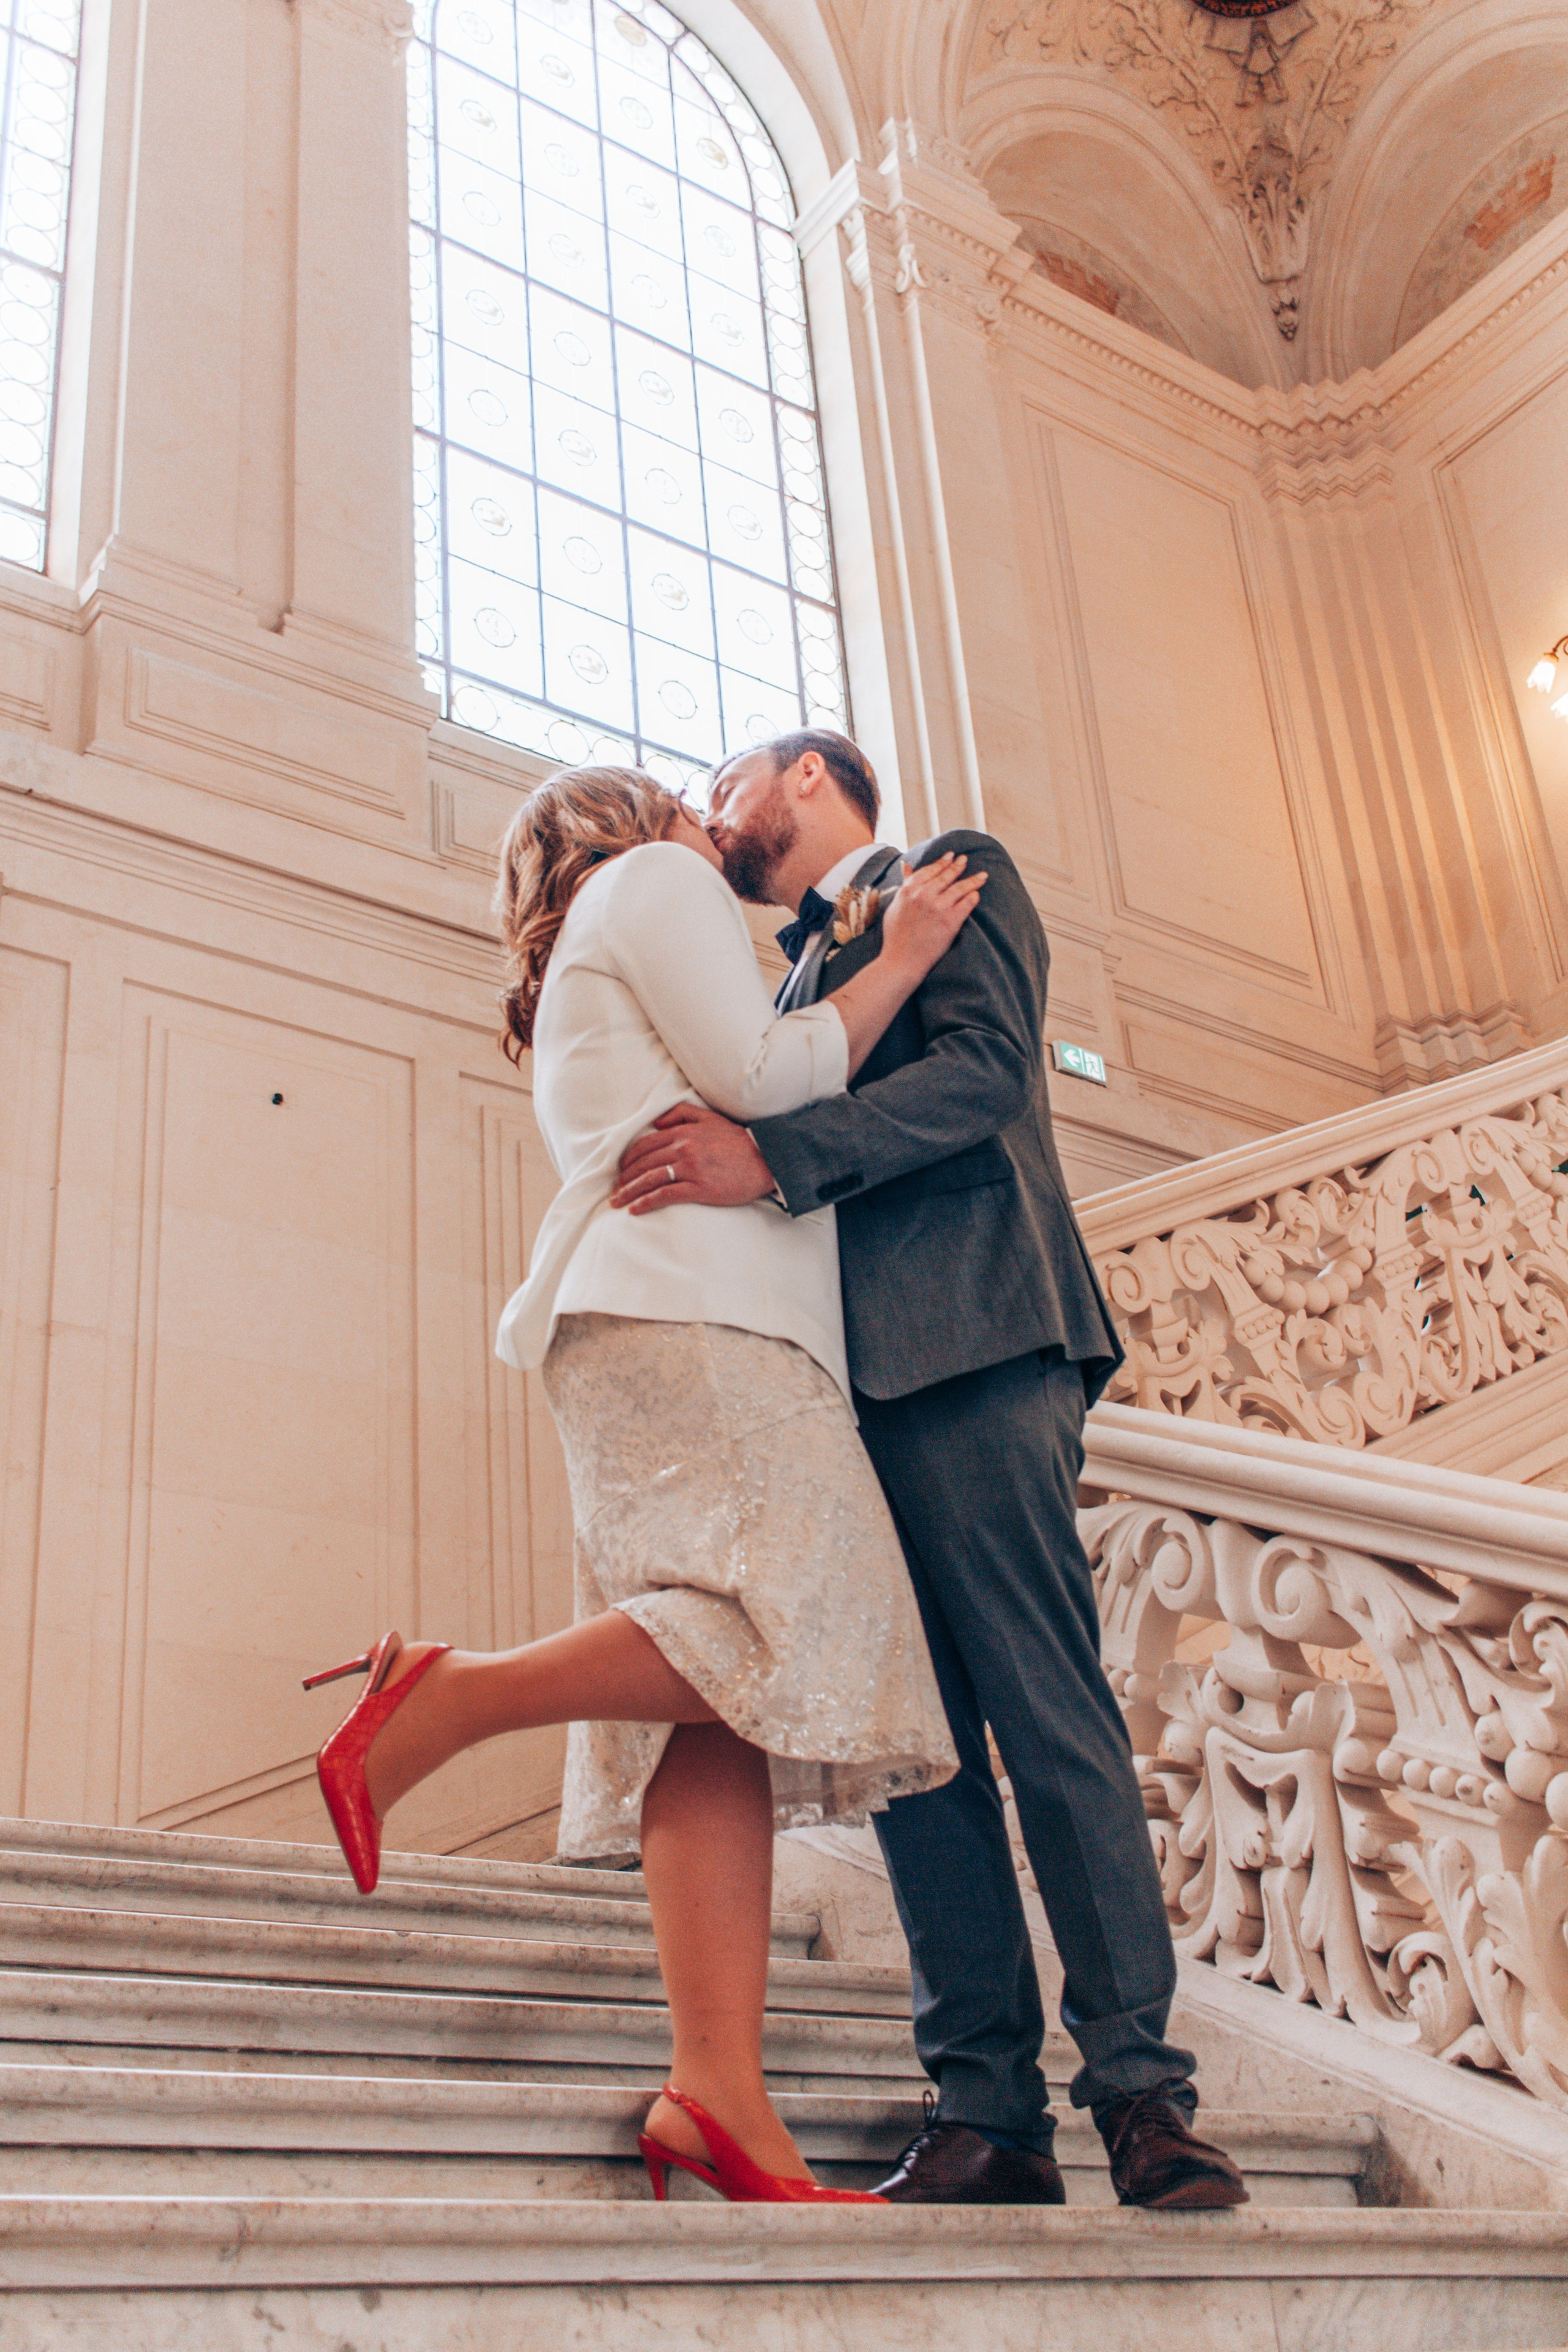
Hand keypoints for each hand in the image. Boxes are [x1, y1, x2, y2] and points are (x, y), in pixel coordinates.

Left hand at [612, 1102, 777, 1214]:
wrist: (766, 1159)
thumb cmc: (738, 1141)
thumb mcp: (711, 1118)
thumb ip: (682, 1114)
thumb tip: (657, 1123)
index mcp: (684, 1133)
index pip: (646, 1145)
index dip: (629, 1159)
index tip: (621, 1170)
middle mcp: (684, 1149)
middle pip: (644, 1163)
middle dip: (625, 1178)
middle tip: (615, 1190)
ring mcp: (691, 1169)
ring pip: (651, 1179)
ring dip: (629, 1191)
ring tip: (617, 1202)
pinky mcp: (700, 1188)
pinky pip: (666, 1195)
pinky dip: (647, 1202)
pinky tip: (635, 1209)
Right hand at [880, 851, 986, 979]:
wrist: (902, 960)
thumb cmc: (896, 935)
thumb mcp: (895, 905)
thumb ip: (904, 884)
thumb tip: (906, 865)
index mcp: (909, 890)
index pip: (930, 870)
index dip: (942, 862)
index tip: (951, 856)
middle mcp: (924, 895)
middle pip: (946, 876)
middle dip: (958, 866)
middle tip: (966, 860)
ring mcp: (938, 907)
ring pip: (960, 887)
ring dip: (973, 880)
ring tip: (982, 875)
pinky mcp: (950, 921)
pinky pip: (966, 903)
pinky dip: (973, 897)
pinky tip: (977, 893)